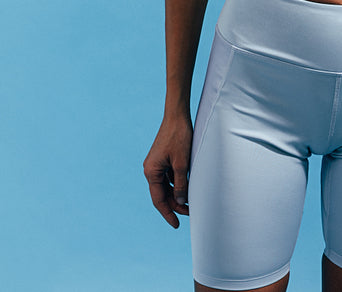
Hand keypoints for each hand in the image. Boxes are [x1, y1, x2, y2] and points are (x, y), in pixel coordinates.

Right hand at [143, 112, 193, 227]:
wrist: (177, 116)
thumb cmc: (179, 137)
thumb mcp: (182, 163)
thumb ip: (181, 184)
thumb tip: (180, 202)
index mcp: (151, 172)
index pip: (159, 200)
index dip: (168, 213)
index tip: (176, 225)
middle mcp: (150, 169)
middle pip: (161, 194)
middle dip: (174, 205)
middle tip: (189, 214)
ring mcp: (156, 164)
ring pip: (165, 186)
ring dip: (176, 195)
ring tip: (190, 204)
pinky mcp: (162, 159)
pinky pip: (168, 177)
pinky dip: (176, 185)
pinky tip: (187, 188)